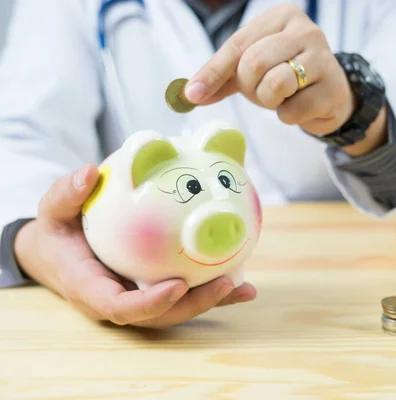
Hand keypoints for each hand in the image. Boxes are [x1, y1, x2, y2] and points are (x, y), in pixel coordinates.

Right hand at [14, 164, 255, 328]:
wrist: (60, 251)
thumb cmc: (58, 233)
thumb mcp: (52, 212)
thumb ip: (66, 195)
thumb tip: (90, 172)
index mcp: (92, 289)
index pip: (120, 306)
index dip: (149, 303)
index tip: (177, 286)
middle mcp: (121, 300)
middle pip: (160, 314)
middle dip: (194, 304)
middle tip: (226, 284)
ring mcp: (140, 298)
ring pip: (178, 308)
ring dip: (212, 300)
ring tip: (245, 287)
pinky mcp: (155, 289)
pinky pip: (185, 293)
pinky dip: (212, 290)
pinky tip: (244, 281)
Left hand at [184, 3, 387, 155]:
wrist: (330, 94)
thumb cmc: (286, 75)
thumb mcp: (253, 68)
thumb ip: (222, 77)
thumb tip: (189, 94)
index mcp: (282, 16)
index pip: (238, 44)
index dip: (213, 72)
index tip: (193, 94)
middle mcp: (306, 30)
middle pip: (254, 63)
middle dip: (249, 87)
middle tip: (260, 92)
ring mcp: (323, 58)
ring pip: (275, 84)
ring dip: (269, 101)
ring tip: (281, 97)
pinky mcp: (333, 89)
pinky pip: (293, 110)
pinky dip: (288, 116)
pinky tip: (300, 106)